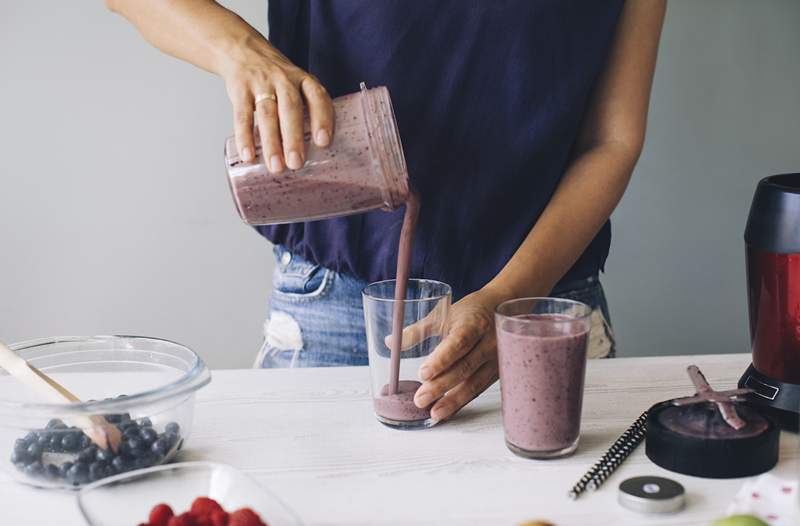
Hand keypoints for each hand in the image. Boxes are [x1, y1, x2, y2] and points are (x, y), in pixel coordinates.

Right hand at [220, 40, 332, 172]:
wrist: (241, 50)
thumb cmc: (277, 79)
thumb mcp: (296, 85)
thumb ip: (306, 111)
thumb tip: (317, 153)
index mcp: (304, 81)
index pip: (317, 97)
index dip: (322, 119)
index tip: (323, 142)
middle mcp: (284, 80)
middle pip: (290, 108)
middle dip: (294, 137)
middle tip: (296, 163)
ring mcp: (260, 83)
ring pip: (267, 114)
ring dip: (271, 142)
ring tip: (276, 166)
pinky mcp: (239, 89)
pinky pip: (242, 114)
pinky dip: (245, 136)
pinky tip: (249, 155)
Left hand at [407, 288, 507, 421]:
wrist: (502, 308)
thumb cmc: (470, 311)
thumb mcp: (444, 314)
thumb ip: (418, 330)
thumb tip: (390, 342)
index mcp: (473, 324)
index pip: (459, 343)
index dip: (442, 359)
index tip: (423, 373)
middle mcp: (488, 343)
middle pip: (465, 367)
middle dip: (441, 386)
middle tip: (420, 399)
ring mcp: (495, 360)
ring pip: (474, 384)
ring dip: (453, 401)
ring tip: (433, 413)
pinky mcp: (496, 372)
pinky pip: (478, 390)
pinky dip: (461, 402)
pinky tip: (447, 412)